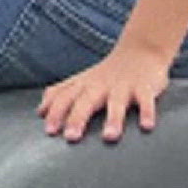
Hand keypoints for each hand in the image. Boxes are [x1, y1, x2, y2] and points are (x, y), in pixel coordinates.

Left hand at [38, 43, 171, 141]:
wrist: (140, 50)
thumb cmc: (106, 73)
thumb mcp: (81, 80)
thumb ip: (60, 94)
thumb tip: (40, 112)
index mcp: (84, 85)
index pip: (65, 97)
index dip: (56, 112)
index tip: (49, 131)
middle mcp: (100, 86)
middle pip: (86, 102)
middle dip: (77, 118)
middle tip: (71, 137)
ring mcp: (123, 87)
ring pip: (117, 103)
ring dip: (113, 119)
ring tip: (109, 137)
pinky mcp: (145, 88)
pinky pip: (146, 101)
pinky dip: (147, 112)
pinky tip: (147, 127)